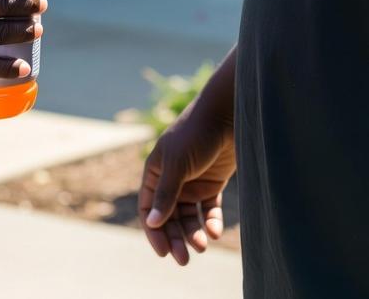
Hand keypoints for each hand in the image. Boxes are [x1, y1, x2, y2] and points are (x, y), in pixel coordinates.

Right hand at [138, 101, 235, 266]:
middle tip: (183, 260)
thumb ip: (166, 194)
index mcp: (156, 172)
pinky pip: (208, 209)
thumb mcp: (177, 164)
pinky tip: (214, 231)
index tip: (163, 252)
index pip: (149, 208)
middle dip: (175, 238)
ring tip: (202, 246)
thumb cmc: (196, 134)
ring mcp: (192, 181)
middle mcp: (172, 179)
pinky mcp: (212, 182)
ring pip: (189, 216)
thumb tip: (151, 223)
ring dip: (193, 233)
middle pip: (169, 216)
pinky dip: (210, 221)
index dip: (154, 231)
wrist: (227, 115)